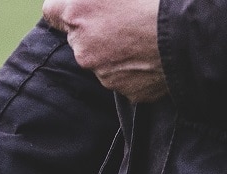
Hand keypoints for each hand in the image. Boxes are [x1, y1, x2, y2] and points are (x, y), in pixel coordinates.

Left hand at [43, 0, 168, 102]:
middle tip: (128, 16)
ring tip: (146, 35)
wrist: (194, 31)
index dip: (68, 6)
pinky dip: (135, 67)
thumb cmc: (160, 0)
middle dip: (96, 28)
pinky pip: (124, 77)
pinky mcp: (125, 90)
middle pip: (78, 37)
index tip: (80, 6)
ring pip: (102, 59)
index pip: (53, 10)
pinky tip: (155, 52)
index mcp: (78, 11)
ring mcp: (102, 73)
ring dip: (116, 49)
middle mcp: (82, 46)